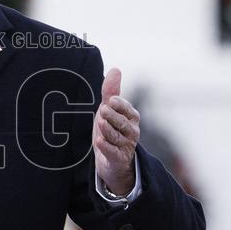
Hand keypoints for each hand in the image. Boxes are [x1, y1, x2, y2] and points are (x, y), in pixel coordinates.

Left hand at [92, 68, 139, 195]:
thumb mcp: (109, 110)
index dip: (120, 105)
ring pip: (117, 137)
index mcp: (131, 118)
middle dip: (113, 116)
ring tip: (100, 123)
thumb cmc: (111, 130)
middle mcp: (131, 132)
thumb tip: (116, 69)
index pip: (127, 110)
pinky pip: (113, 152)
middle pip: (123, 123)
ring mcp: (126, 146)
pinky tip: (99, 141)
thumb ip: (111, 91)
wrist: (110, 160)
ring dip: (108, 130)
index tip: (110, 100)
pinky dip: (106, 147)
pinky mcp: (118, 159)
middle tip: (103, 110)